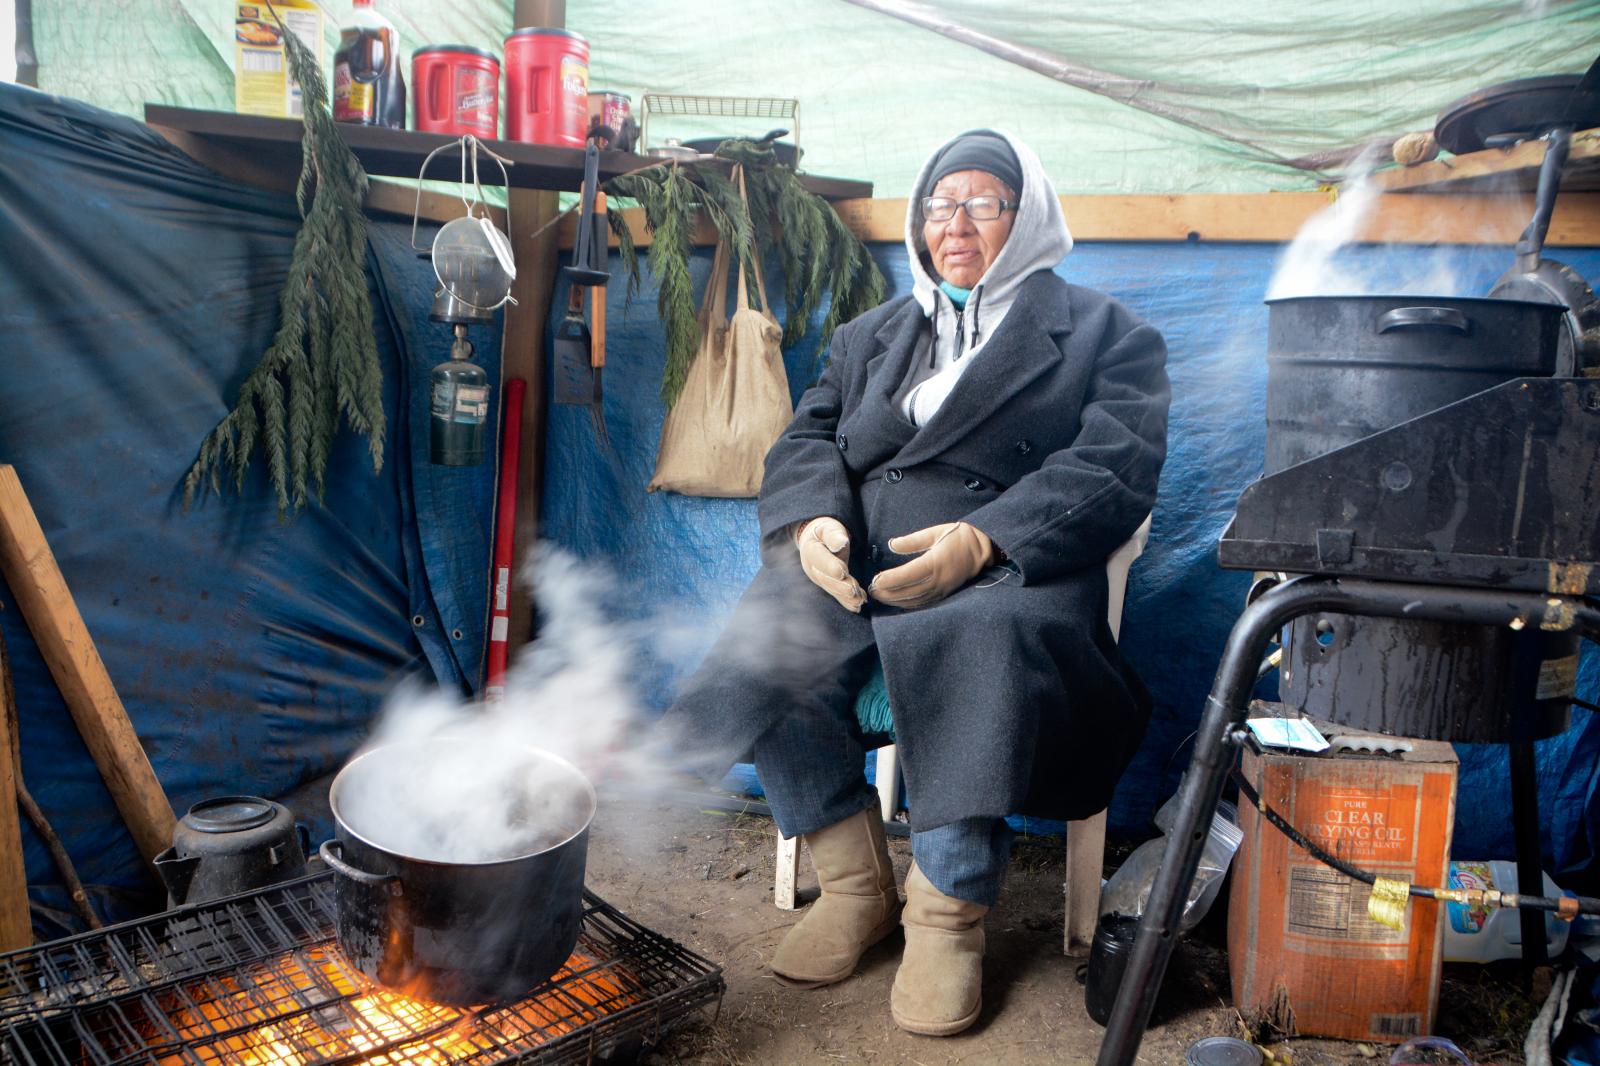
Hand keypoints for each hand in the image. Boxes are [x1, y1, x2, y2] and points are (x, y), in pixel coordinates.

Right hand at [795, 517, 866, 612]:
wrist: (818, 540)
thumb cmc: (827, 531)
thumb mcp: (829, 528)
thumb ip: (834, 535)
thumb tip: (841, 543)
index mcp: (810, 550)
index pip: (820, 559)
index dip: (830, 566)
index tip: (842, 572)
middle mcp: (812, 567)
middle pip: (826, 578)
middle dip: (840, 586)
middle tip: (854, 592)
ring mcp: (819, 579)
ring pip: (832, 589)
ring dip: (845, 597)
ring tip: (860, 601)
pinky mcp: (827, 586)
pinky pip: (836, 594)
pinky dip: (846, 602)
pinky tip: (857, 607)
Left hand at [868, 522, 995, 608]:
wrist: (982, 549)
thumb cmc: (957, 537)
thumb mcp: (935, 532)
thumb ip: (912, 540)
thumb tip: (892, 544)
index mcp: (935, 561)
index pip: (908, 574)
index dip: (890, 580)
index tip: (875, 580)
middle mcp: (939, 579)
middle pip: (909, 591)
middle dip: (888, 593)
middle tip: (871, 591)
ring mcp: (942, 589)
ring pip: (915, 600)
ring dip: (895, 600)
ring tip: (879, 597)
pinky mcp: (945, 594)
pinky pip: (924, 603)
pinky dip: (909, 604)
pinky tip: (897, 602)